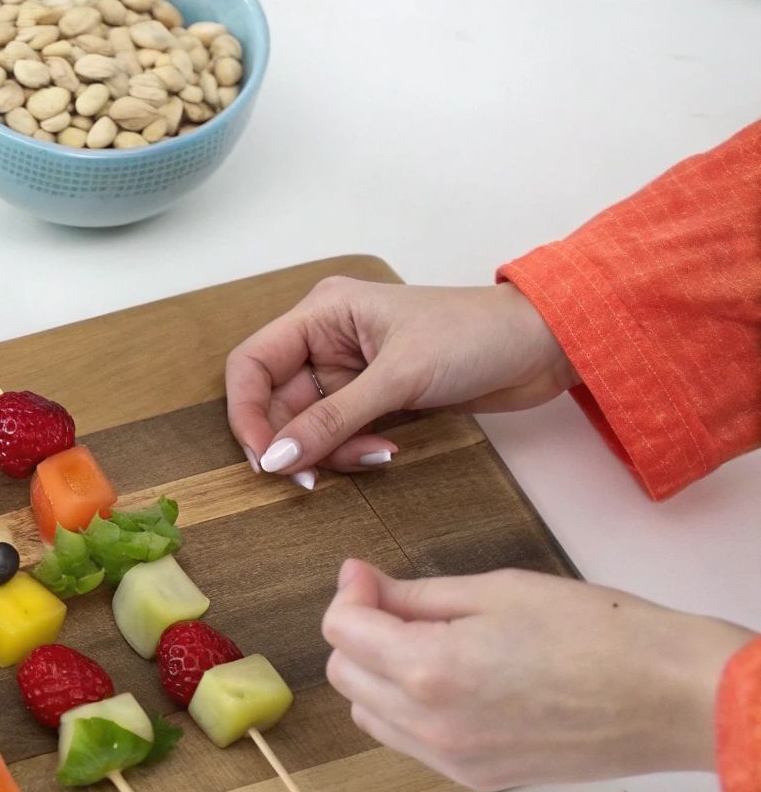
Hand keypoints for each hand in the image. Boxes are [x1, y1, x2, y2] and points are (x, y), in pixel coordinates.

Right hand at [224, 277, 578, 476]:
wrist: (544, 346)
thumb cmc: (476, 336)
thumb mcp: (399, 378)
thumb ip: (332, 420)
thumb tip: (276, 459)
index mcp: (321, 312)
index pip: (252, 363)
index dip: (247, 413)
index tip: (266, 460)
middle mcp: (326, 338)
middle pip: (276, 400)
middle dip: (295, 441)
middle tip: (313, 479)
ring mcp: (349, 370)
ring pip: (308, 423)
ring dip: (331, 450)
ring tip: (374, 456)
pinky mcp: (373, 396)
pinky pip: (339, 432)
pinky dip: (353, 450)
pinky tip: (387, 451)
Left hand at [321, 559, 753, 788]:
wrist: (669, 696)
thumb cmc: (598, 633)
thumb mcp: (496, 591)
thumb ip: (416, 594)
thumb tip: (360, 582)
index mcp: (430, 670)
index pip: (342, 631)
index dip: (349, 593)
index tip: (367, 574)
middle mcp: (431, 724)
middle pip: (346, 674)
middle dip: (358, 631)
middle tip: (396, 600)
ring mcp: (452, 759)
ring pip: (370, 712)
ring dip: (376, 671)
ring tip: (424, 637)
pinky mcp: (476, 776)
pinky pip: (407, 740)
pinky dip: (404, 706)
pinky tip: (444, 675)